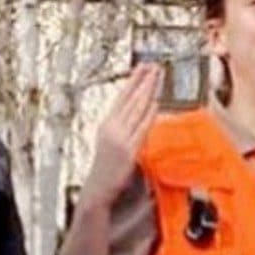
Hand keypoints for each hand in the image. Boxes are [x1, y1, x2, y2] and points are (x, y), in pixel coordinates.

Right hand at [78, 64, 160, 209]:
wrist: (96, 190)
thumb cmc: (105, 170)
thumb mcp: (110, 143)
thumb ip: (123, 129)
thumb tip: (139, 116)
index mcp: (106, 124)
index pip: (122, 97)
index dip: (133, 81)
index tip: (143, 67)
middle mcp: (111, 127)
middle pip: (131, 99)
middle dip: (144, 80)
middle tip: (155, 64)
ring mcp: (120, 138)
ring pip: (137, 109)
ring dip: (149, 91)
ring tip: (158, 76)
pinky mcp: (128, 150)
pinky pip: (142, 127)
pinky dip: (150, 113)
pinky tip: (156, 102)